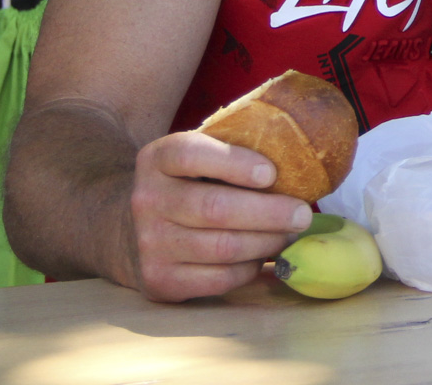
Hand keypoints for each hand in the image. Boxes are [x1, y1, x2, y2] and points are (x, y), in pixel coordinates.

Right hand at [128, 131, 310, 301]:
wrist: (128, 231)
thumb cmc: (185, 186)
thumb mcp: (194, 158)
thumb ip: (231, 149)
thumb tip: (300, 157)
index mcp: (156, 159)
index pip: (190, 154)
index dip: (234, 163)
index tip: (271, 173)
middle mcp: (147, 200)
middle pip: (215, 208)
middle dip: (269, 213)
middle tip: (303, 215)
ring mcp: (150, 244)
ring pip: (223, 247)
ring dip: (266, 242)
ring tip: (290, 235)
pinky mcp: (160, 280)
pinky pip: (219, 278)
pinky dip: (250, 268)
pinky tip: (263, 257)